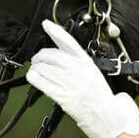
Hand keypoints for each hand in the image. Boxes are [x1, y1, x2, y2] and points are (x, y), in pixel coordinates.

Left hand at [27, 20, 138, 137]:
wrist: (105, 113)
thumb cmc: (99, 94)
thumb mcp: (92, 70)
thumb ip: (77, 61)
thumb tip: (60, 54)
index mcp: (84, 61)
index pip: (68, 41)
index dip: (55, 30)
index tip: (46, 24)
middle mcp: (75, 69)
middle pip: (50, 55)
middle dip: (40, 56)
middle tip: (37, 59)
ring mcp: (67, 82)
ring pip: (42, 67)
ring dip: (36, 67)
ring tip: (36, 69)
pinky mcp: (60, 94)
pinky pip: (40, 82)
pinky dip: (33, 77)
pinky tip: (33, 76)